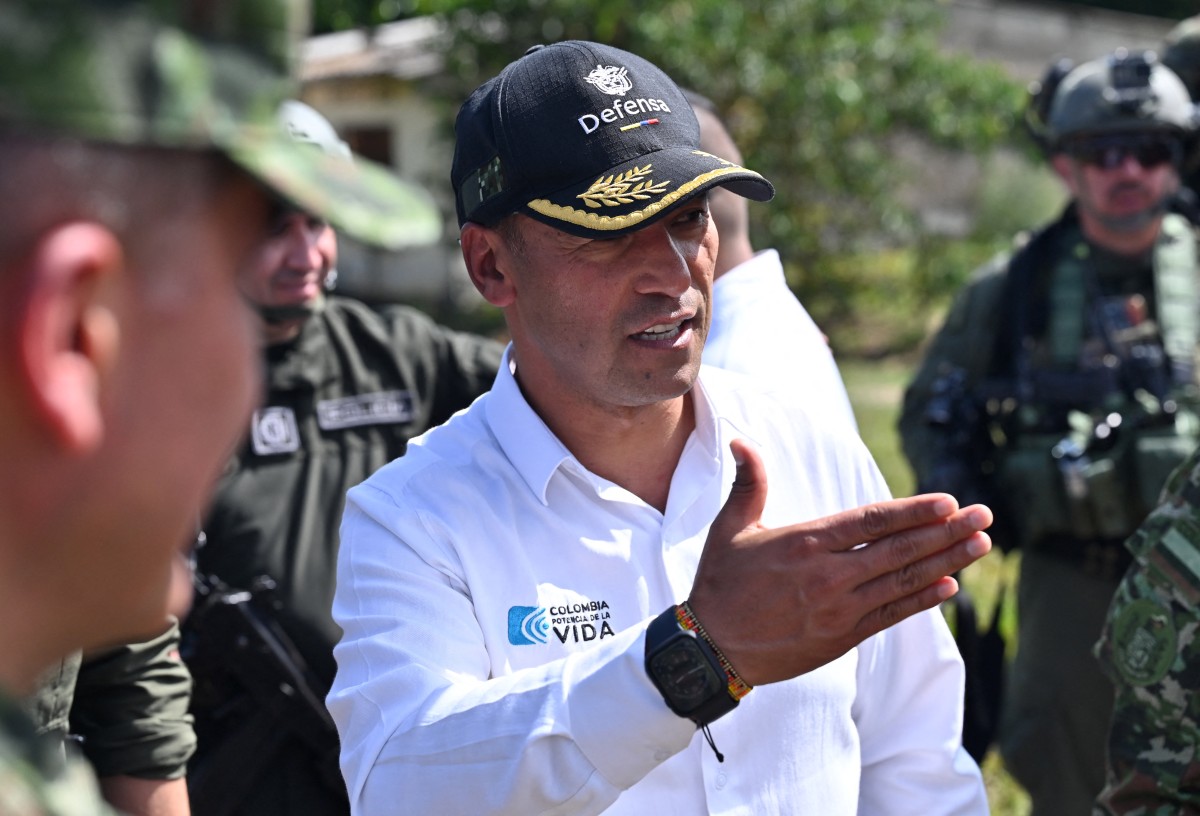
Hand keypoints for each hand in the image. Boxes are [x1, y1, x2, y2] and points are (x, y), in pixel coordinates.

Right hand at [689, 438, 991, 685]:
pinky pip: (892, 615)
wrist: (712, 648)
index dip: (913, 511)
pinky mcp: (843, 636)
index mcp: (806, 543)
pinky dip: (923, 600)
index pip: (871, 522)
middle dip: (946, 532)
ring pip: (903, 581)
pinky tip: (950, 585)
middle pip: (899, 549)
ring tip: (980, 546)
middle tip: (984, 517)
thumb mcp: (729, 529)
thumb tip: (742, 441)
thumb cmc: (719, 583)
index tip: (949, 502)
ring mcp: (839, 608)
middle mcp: (829, 575)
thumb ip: (748, 484)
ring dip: (946, 562)